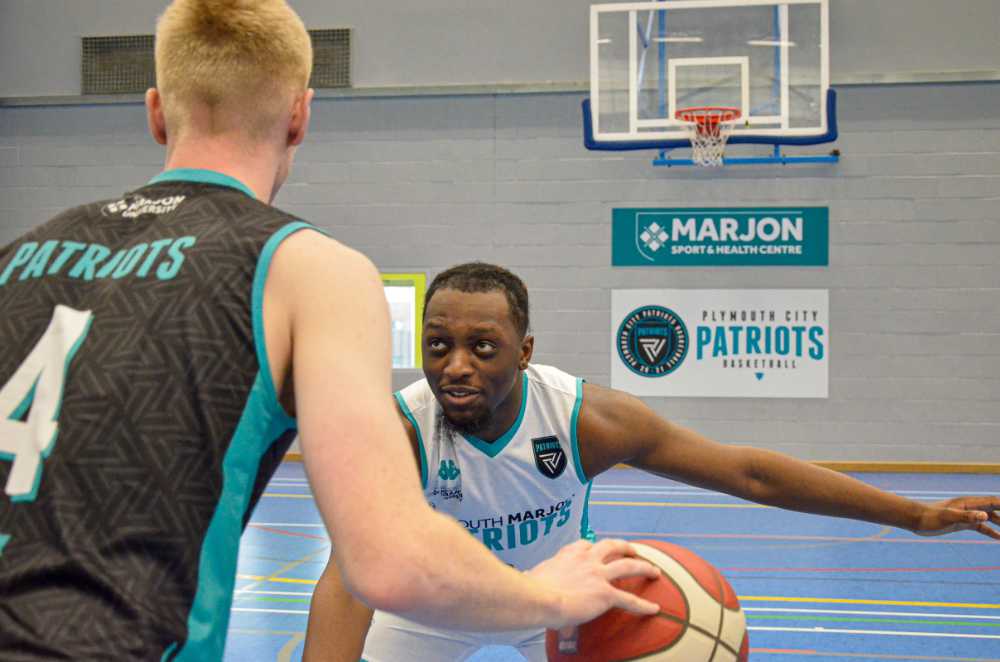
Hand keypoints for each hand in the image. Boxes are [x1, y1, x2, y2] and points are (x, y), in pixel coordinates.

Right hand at [527, 538, 660, 627]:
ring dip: (643, 567)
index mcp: (568, 555)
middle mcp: (586, 559)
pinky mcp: (605, 594)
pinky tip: (654, 609)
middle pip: (611, 546)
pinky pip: (629, 600)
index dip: (593, 547)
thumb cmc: (530, 589)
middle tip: (633, 550)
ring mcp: (598, 575)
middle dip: (625, 547)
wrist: (538, 598)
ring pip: (628, 566)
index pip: (585, 545)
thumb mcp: (532, 576)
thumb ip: (533, 576)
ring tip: (654, 571)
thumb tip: (523, 578)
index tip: (595, 550)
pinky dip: (643, 605)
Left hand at [913, 496, 999, 539]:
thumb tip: (985, 516)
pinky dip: (991, 531)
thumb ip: (966, 517)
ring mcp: (967, 515)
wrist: (915, 519)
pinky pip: (981, 527)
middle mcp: (971, 507)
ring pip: (991, 518)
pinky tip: (999, 538)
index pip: (994, 502)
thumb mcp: (948, 518)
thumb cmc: (930, 517)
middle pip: (996, 509)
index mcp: (969, 503)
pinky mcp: (962, 523)